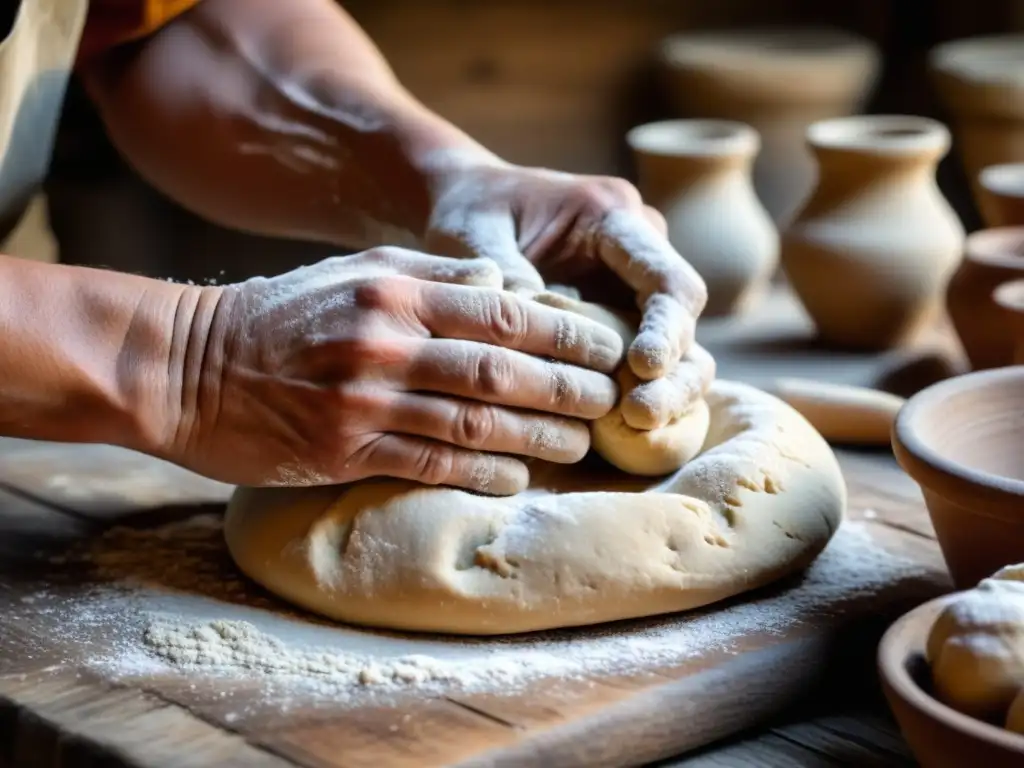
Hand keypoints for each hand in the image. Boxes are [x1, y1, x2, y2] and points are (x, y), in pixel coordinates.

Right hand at [169, 248, 624, 492]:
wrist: (186, 365)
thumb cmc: (280, 314)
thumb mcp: (353, 271)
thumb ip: (433, 273)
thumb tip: (508, 283)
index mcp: (394, 290)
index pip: (505, 310)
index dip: (568, 332)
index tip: (611, 348)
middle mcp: (385, 343)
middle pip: (501, 370)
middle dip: (568, 389)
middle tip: (613, 401)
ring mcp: (363, 400)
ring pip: (473, 423)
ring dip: (537, 439)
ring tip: (581, 446)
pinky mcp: (342, 450)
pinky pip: (428, 466)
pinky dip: (480, 475)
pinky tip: (517, 481)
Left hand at [424, 158, 711, 427]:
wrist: (468, 202)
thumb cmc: (470, 212)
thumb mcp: (474, 236)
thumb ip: (504, 279)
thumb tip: (527, 339)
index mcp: (612, 216)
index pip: (666, 276)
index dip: (666, 326)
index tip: (643, 367)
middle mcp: (638, 250)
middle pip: (683, 317)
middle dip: (674, 370)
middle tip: (643, 413)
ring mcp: (632, 286)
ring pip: (678, 346)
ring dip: (667, 390)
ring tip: (640, 426)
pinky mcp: (620, 319)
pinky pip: (647, 361)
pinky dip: (641, 392)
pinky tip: (625, 430)